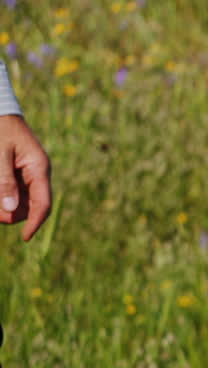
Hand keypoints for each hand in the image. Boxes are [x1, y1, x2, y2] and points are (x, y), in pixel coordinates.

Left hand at [0, 115, 51, 241]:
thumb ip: (4, 182)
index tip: (24, 238)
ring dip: (7, 207)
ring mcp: (30, 174)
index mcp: (39, 168)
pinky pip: (15, 193)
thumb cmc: (0, 130)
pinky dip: (4, 198)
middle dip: (13, 214)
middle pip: (32, 207)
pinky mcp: (20, 173)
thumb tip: (11, 210)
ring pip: (22, 203)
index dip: (35, 223)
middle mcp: (38, 174)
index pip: (43, 204)